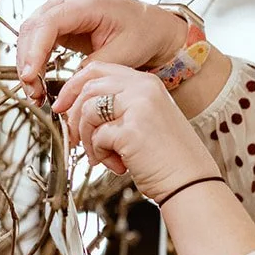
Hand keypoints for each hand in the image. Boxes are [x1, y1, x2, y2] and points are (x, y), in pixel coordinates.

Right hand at [16, 0, 188, 104]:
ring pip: (31, 35)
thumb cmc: (142, 33)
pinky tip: (39, 83)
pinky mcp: (61, 26)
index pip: (49, 24)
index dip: (36, 50)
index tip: (31, 74)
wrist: (150, 28)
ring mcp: (62, 13)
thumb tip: (70, 85)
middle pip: (33, 28)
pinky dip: (36, 63)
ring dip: (29, 64)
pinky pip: (40, 41)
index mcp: (86, 4)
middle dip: (28, 62)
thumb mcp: (123, 53)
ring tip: (35, 93)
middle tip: (33, 91)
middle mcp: (68, 3)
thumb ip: (94, 67)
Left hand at [54, 62, 218, 197]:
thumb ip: (119, 107)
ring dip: (87, 139)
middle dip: (73, 115)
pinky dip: (100, 155)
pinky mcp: (131, 131)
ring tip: (101, 157)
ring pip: (88, 111)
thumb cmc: (170, 160)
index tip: (63, 106)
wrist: (191, 184)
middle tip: (74, 138)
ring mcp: (138, 107)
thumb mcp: (146, 120)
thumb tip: (77, 108)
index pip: (98, 70)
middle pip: (88, 87)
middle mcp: (143, 89)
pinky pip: (97, 137)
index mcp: (147, 83)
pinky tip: (117, 166)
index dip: (74, 87)